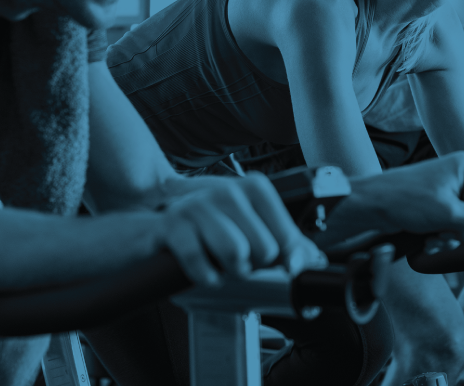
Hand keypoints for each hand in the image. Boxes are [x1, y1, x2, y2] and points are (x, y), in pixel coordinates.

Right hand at [158, 174, 323, 286]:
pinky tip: (202, 270)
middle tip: (235, 261)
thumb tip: (312, 260)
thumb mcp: (249, 228)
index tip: (274, 264)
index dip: (284, 260)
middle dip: (251, 266)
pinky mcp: (173, 225)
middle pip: (264, 250)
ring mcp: (199, 206)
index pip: (287, 237)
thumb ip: (286, 243)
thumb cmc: (206, 227)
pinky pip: (200, 261)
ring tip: (219, 264)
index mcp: (253, 188)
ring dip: (228, 271)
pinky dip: (204, 275)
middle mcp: (227, 192)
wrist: (151, 218)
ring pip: (236, 253)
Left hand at [354, 151, 463, 239]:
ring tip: (431, 238)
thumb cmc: (404, 201)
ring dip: (448, 237)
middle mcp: (457, 174)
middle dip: (458, 232)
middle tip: (439, 235)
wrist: (370, 204)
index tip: (451, 228)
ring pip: (462, 223)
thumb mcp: (447, 214)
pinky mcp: (434, 201)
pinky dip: (440, 235)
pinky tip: (427, 239)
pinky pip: (449, 223)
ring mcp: (445, 188)